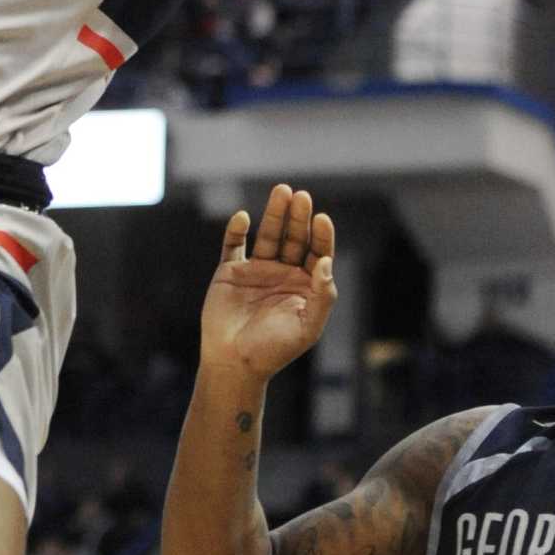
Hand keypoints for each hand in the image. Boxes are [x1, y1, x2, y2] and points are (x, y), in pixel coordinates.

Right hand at [200, 186, 337, 379]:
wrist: (234, 363)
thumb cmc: (274, 350)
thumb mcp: (308, 327)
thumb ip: (323, 296)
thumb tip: (324, 263)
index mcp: (305, 286)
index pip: (317, 253)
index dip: (321, 235)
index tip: (322, 219)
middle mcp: (283, 273)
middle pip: (294, 238)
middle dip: (298, 217)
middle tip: (300, 196)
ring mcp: (256, 271)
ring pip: (268, 235)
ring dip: (274, 215)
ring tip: (281, 191)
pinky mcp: (230, 271)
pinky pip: (233, 245)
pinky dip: (236, 230)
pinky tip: (243, 218)